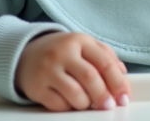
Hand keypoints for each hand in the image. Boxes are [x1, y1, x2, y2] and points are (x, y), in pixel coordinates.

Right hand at [16, 31, 130, 111]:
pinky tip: (70, 103)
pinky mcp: (36, 87)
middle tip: (109, 106)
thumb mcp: (84, 46)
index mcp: (80, 41)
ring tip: (88, 103)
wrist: (25, 53)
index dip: (118, 83)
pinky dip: (69, 107)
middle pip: (90, 78)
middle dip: (104, 96)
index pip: (105, 62)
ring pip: (75, 94)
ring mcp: (48, 70)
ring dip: (86, 104)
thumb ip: (106, 57)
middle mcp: (63, 53)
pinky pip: (58, 104)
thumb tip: (123, 75)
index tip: (124, 97)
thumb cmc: (62, 52)